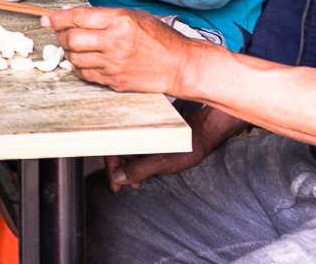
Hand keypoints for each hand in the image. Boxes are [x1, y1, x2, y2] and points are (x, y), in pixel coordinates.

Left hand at [42, 7, 192, 95]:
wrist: (178, 65)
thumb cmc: (160, 38)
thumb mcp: (135, 16)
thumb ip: (106, 16)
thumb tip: (76, 16)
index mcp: (120, 21)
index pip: (79, 17)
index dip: (58, 18)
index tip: (46, 19)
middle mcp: (114, 42)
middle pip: (72, 39)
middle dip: (61, 36)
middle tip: (61, 33)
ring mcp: (113, 64)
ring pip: (75, 58)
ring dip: (69, 52)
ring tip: (75, 47)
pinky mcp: (114, 81)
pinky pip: (85, 74)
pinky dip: (79, 67)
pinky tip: (85, 61)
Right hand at [104, 104, 229, 190]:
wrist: (204, 134)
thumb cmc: (187, 146)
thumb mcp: (163, 162)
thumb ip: (140, 169)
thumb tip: (119, 178)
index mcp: (136, 131)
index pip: (112, 148)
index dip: (111, 169)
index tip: (116, 186)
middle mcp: (136, 128)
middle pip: (116, 149)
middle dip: (119, 170)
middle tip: (126, 186)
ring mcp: (141, 131)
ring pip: (125, 149)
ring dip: (127, 167)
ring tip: (136, 182)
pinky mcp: (146, 134)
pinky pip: (134, 148)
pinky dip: (134, 161)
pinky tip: (141, 172)